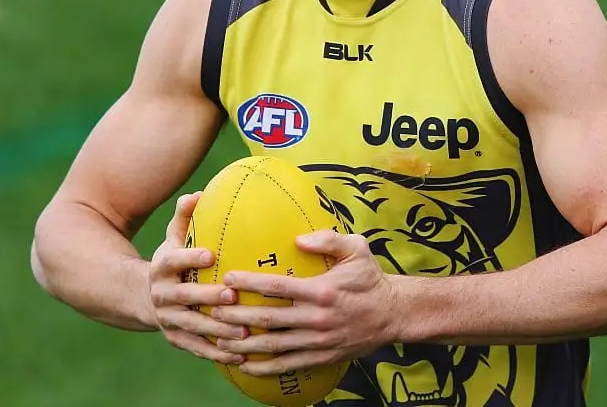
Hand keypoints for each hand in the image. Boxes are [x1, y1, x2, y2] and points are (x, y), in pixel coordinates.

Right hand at [149, 192, 247, 363]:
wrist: (144, 297)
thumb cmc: (171, 261)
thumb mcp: (172, 238)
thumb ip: (184, 217)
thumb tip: (199, 193)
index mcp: (162, 267)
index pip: (174, 260)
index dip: (190, 257)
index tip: (211, 255)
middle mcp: (162, 294)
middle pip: (184, 297)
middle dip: (207, 298)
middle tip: (232, 296)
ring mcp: (168, 319)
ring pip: (192, 327)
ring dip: (217, 330)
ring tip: (242, 331)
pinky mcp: (176, 339)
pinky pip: (197, 348)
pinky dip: (217, 353)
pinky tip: (240, 355)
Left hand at [211, 230, 397, 375]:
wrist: (394, 314)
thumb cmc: (370, 278)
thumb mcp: (357, 249)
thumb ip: (329, 239)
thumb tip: (298, 239)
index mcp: (322, 290)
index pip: (278, 286)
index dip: (250, 282)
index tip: (228, 276)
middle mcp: (317, 318)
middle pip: (268, 318)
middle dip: (237, 315)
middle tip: (213, 309)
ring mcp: (318, 341)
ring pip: (273, 345)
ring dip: (244, 344)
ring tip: (219, 339)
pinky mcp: (321, 357)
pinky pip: (288, 365)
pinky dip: (264, 368)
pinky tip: (244, 366)